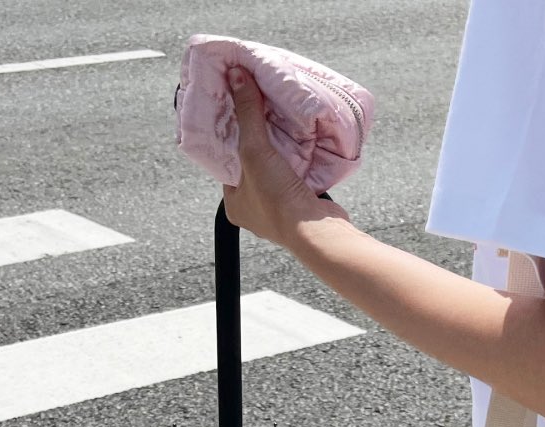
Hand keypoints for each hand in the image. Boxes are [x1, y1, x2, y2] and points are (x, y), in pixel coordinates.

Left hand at [223, 65, 349, 246]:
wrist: (317, 230)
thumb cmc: (277, 199)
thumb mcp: (254, 150)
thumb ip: (247, 113)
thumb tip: (237, 77)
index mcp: (234, 206)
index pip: (227, 166)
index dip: (232, 140)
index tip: (238, 118)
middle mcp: (254, 211)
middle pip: (252, 167)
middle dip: (259, 144)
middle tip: (261, 116)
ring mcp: (279, 211)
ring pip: (275, 172)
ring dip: (281, 152)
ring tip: (282, 125)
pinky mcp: (302, 207)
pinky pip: (296, 178)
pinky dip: (299, 162)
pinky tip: (301, 144)